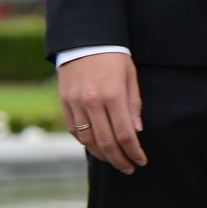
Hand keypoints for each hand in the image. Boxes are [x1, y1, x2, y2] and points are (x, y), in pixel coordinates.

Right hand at [58, 52, 145, 173]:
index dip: (134, 152)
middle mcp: (93, 102)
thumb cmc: (113, 57)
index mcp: (113, 94)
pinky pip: (74, 131)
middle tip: (129, 168)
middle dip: (120, 160)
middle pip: (107, 142)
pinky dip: (86, 143)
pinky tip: (97, 146)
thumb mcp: (130, 76)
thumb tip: (137, 132)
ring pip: (88, 141)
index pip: (125, 134)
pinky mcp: (64, 103)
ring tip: (114, 160)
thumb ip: (133, 105)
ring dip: (103, 155)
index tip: (141, 161)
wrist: (84, 39)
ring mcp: (76, 103)